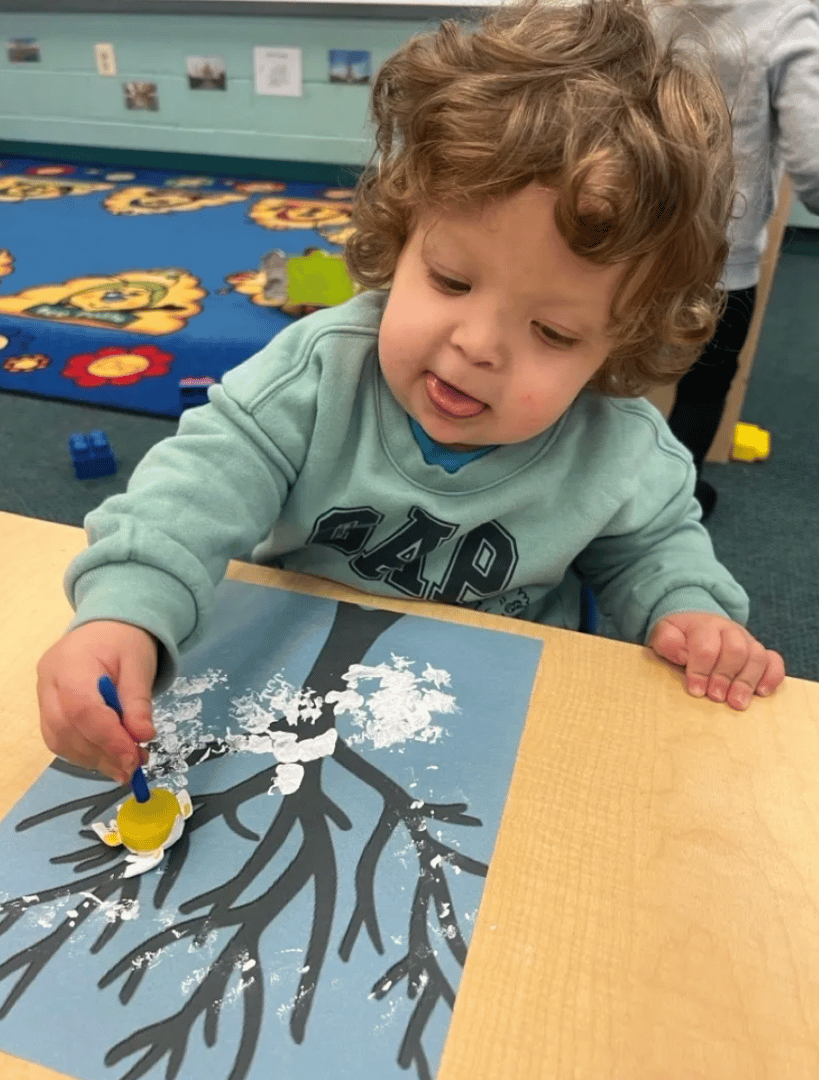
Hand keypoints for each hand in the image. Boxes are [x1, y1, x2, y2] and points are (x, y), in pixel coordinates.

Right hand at [37, 620, 158, 783]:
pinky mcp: (47, 709)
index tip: (133, 757)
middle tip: (133, 767)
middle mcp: (48, 681)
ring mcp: (43, 696)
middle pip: (65, 728)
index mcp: (71, 662)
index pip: (81, 708)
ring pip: (59, 739)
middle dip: (101, 754)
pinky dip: (85, 753)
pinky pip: (60, 739)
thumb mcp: (139, 664)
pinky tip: (109, 756)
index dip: (107, 737)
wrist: (106, 628)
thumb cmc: (124, 642)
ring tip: (126, 765)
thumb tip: (142, 736)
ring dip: (93, 759)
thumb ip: (138, 700)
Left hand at [649, 612, 784, 709]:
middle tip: (715, 697)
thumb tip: (683, 655)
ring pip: (757, 656)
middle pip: (736, 650)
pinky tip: (761, 692)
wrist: (695, 622)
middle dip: (725, 676)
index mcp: (704, 625)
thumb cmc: (678, 635)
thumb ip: (667, 641)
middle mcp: (729, 630)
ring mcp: (747, 640)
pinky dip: (771, 676)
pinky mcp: (759, 653)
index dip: (700, 670)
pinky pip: (774, 661)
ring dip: (747, 682)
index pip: (706, 647)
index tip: (695, 690)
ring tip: (736, 702)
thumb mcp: (664, 633)